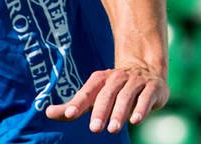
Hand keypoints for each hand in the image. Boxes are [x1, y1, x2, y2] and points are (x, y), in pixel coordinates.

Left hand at [44, 63, 167, 133]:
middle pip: (108, 93)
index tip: (69, 114)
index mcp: (102, 79)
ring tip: (113, 129)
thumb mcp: (94, 96)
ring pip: (127, 95)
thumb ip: (73, 105)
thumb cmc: (114, 90)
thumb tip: (47, 112)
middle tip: (95, 129)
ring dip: (119, 112)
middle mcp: (118, 78)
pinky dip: (141, 108)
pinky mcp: (153, 87)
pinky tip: (136, 120)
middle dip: (101, 110)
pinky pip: (147, 96)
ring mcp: (137, 81)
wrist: (147, 70)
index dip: (78, 101)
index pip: (89, 89)